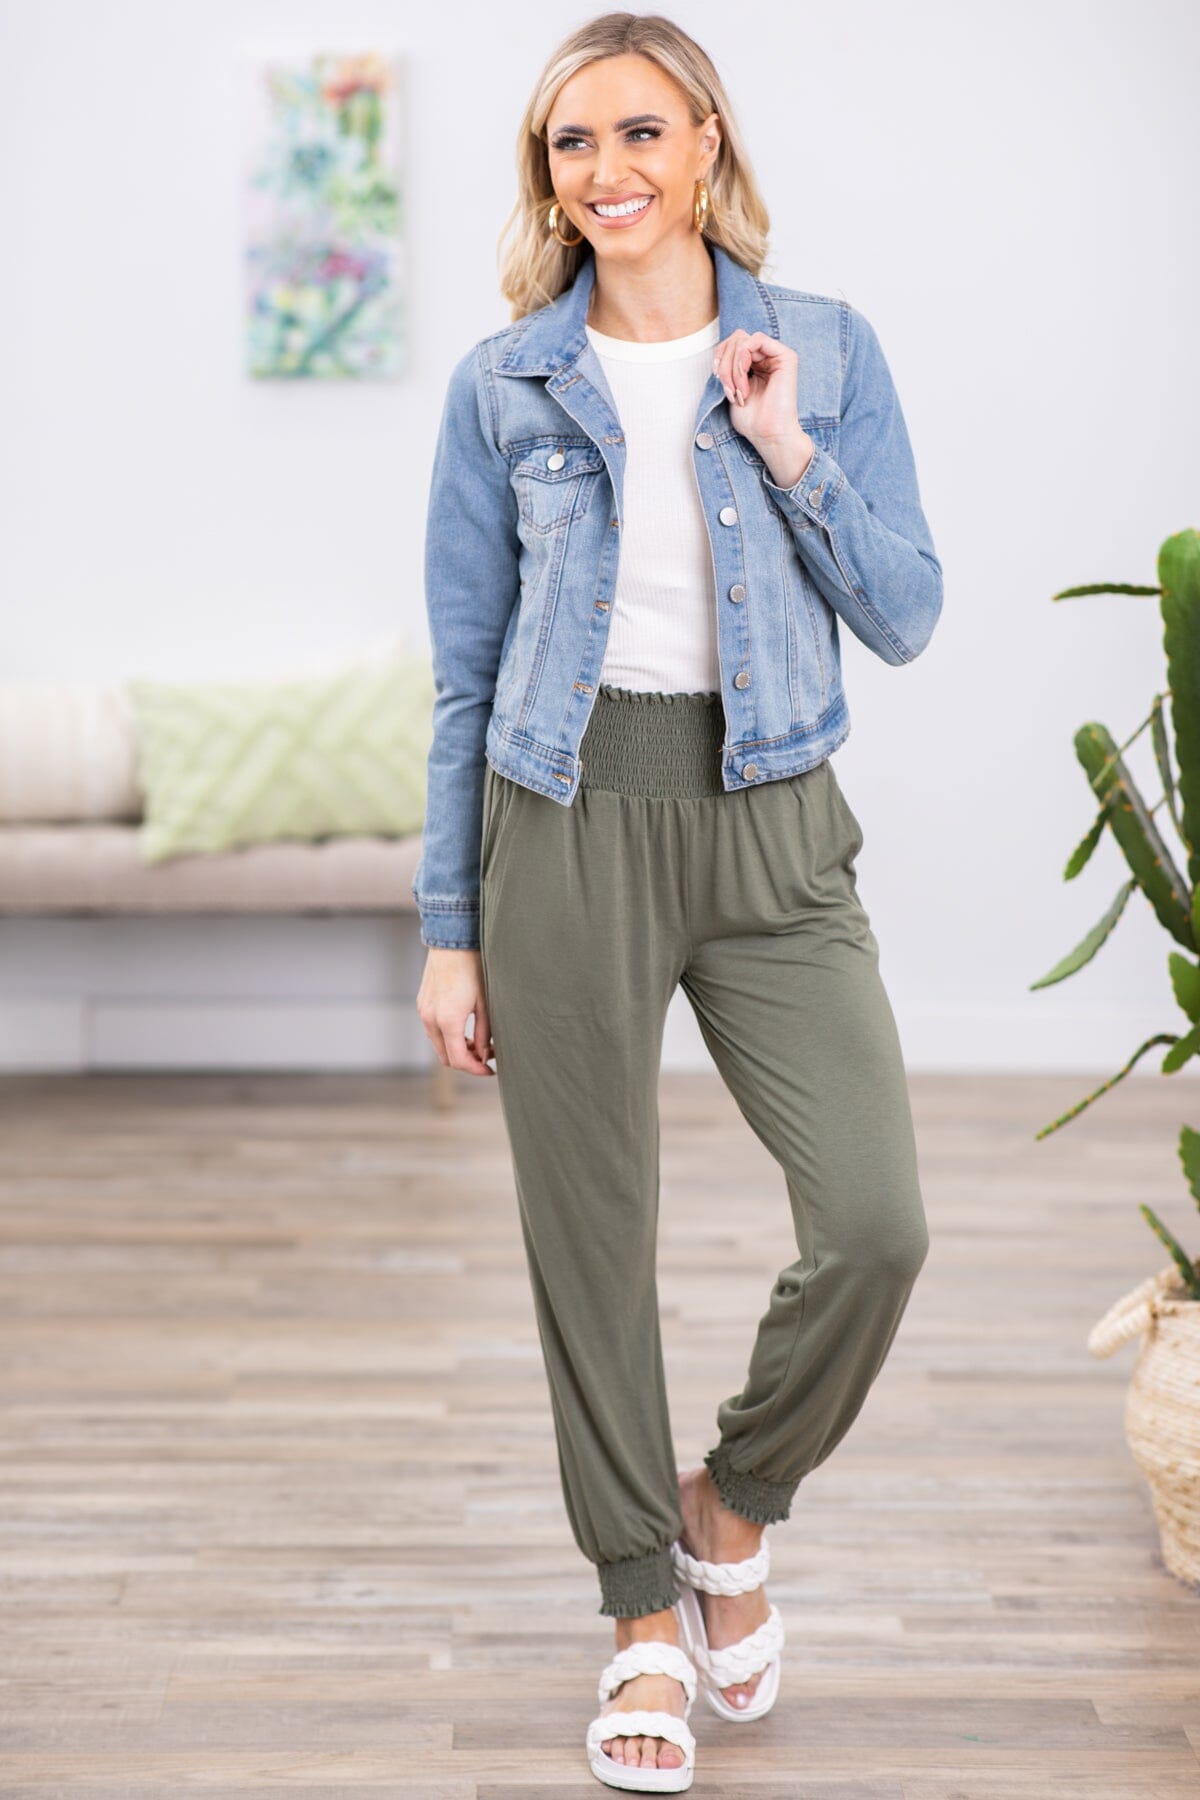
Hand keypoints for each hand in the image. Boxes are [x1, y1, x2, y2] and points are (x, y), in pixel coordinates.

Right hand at [417, 946, 494, 1076]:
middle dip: (466, 1062)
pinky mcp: (422, 1004)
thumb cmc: (473, 968)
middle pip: (446, 1057)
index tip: (490, 1070)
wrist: (452, 941)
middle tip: (487, 1057)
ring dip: (456, 1049)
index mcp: (448, 1021)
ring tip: (477, 1043)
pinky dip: (447, 1037)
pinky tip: (463, 1030)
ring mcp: (423, 1011)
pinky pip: (432, 1030)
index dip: (476, 1070)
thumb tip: (483, 1054)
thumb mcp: (485, 1003)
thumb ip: (483, 1033)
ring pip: (438, 1045)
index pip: (459, 1060)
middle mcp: (430, 1019)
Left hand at [713, 328, 814, 487]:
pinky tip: (744, 381)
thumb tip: (720, 350)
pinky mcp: (786, 357)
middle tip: (729, 389)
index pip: (732, 343)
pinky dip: (742, 359)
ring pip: (743, 340)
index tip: (716, 379)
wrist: (768, 435)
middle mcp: (767, 357)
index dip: (719, 357)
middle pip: (736, 338)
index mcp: (755, 364)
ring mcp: (777, 355)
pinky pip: (756, 340)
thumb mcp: (731, 387)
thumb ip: (727, 365)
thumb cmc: (752, 420)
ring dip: (732, 367)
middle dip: (725, 364)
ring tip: (738, 391)